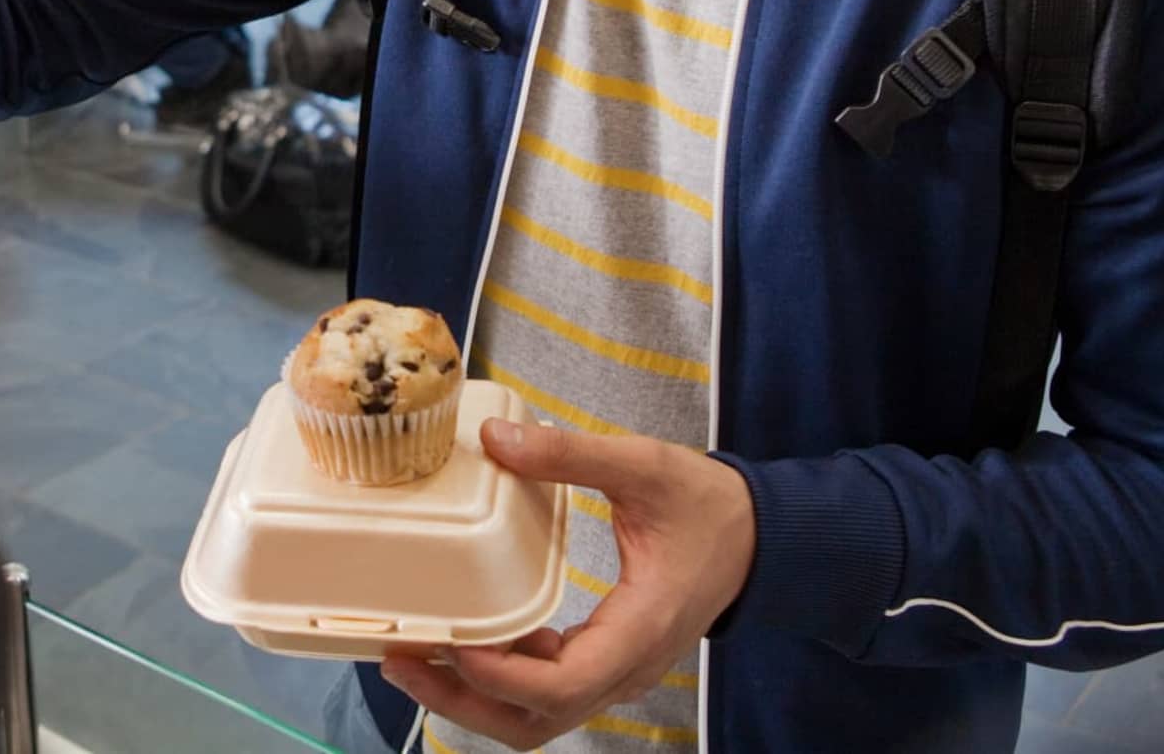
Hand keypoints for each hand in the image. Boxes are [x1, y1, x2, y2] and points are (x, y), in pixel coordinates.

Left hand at [380, 421, 755, 750]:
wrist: (762, 538)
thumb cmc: (710, 506)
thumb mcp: (644, 467)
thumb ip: (571, 453)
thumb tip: (498, 440)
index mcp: (639, 631)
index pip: (562, 687)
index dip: (499, 676)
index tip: (450, 642)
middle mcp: (627, 669)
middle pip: (535, 722)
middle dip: (462, 702)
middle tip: (401, 661)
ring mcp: (618, 673)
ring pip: (538, 718)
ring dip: (474, 698)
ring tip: (416, 656)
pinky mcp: (608, 662)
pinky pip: (548, 693)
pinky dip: (501, 681)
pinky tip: (465, 640)